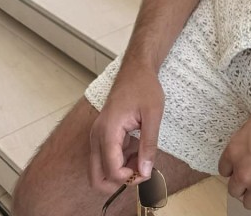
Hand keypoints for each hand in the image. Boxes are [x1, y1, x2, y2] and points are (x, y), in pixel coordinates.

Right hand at [89, 63, 164, 189]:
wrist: (136, 68)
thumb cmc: (144, 86)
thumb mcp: (153, 115)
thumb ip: (149, 145)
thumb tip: (145, 172)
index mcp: (108, 130)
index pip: (111, 170)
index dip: (130, 177)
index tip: (147, 170)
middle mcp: (97, 136)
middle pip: (97, 178)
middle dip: (119, 182)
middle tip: (140, 171)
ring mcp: (97, 136)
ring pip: (100, 170)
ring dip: (120, 172)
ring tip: (141, 156)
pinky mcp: (102, 135)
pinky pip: (106, 159)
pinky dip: (120, 162)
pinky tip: (137, 148)